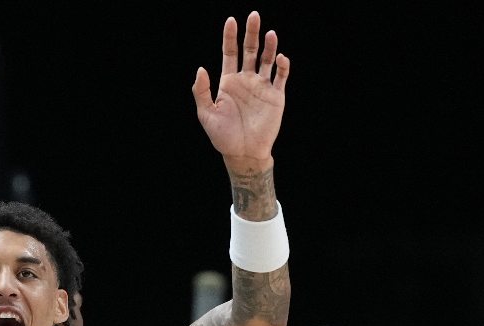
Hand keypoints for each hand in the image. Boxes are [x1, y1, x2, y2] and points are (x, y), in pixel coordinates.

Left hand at [192, 11, 289, 167]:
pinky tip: (280, 58)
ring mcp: (262, 87)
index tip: (231, 20)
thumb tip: (201, 68)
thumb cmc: (223, 136)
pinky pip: (281, 77)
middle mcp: (246, 80)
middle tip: (253, 15)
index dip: (230, 37)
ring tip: (270, 33)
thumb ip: (201, 92)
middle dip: (251, 33)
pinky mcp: (276, 96)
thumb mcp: (206, 114)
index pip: (230, 53)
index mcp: (228, 82)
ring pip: (267, 60)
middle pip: (249, 51)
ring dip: (269, 46)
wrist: (243, 153)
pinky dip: (282, 66)